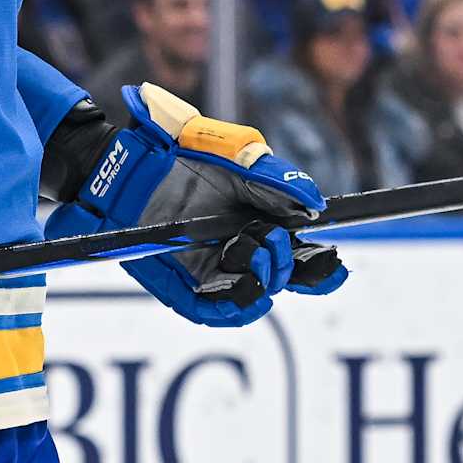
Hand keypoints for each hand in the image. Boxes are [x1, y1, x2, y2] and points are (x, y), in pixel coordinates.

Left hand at [46, 85, 347, 325]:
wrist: (129, 161)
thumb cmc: (180, 151)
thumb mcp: (235, 155)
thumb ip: (275, 179)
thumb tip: (315, 205)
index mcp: (257, 220)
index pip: (298, 255)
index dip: (320, 268)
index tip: (333, 263)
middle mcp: (237, 250)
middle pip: (281, 280)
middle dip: (288, 265)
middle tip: (272, 238)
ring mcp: (210, 269)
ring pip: (250, 299)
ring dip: (264, 282)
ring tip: (251, 250)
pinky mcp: (180, 284)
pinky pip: (211, 311)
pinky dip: (232, 306)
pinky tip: (241, 286)